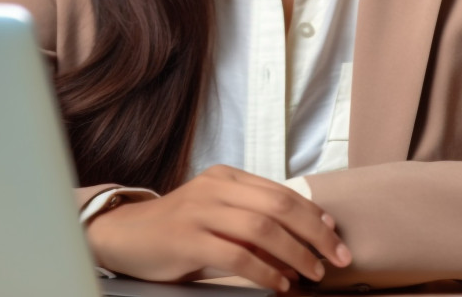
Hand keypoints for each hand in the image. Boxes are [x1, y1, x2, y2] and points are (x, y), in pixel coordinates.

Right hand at [84, 164, 351, 292]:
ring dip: (295, 254)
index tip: (335, 237)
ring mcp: (199, 211)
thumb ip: (251, 218)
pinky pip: (236, 254)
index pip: (282, 191)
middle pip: (279, 205)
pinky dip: (264, 271)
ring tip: (313, 274)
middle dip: (315, 234)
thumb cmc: (178, 229)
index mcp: (227, 178)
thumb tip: (304, 242)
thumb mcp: (216, 213)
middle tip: (337, 259)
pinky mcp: (186, 239)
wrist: (125, 236)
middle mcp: (215, 188)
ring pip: (262, 228)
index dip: (313, 215)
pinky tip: (279, 284)